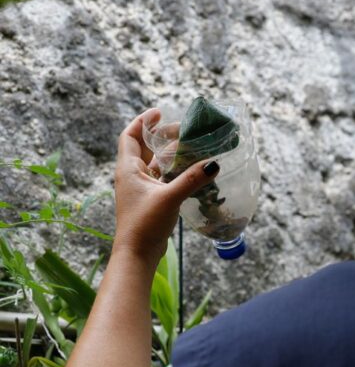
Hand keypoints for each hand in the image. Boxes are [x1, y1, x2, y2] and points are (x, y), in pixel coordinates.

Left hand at [112, 109, 219, 263]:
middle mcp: (132, 176)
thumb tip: (213, 163)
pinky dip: (173, 170)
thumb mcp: (170, 198)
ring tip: (189, 145)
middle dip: (162, 136)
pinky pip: (162, 178)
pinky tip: (189, 170)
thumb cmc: (145, 224)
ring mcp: (141, 189)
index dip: (142, 121)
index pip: (130, 136)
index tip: (159, 112)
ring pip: (154, 163)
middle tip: (183, 130)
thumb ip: (192, 179)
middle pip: (145, 147)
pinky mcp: (150, 200)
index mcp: (128, 169)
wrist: (137, 254)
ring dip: (169, 153)